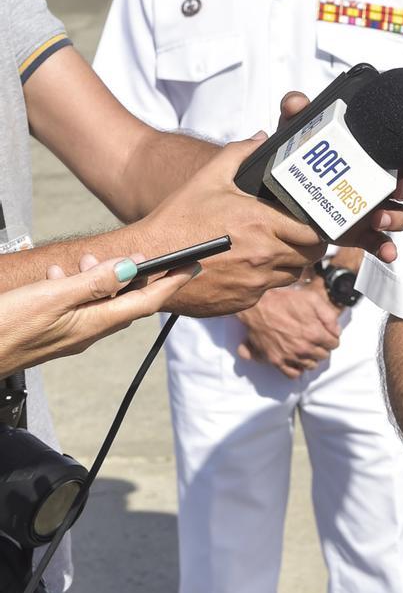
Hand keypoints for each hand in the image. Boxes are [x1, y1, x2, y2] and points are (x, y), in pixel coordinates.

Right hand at [0, 257, 199, 368]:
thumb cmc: (7, 328)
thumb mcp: (52, 298)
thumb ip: (92, 283)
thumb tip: (130, 269)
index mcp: (93, 325)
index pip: (145, 302)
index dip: (171, 284)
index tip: (194, 267)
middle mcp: (86, 333)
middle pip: (125, 302)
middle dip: (135, 277)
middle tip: (139, 256)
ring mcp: (69, 335)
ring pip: (98, 303)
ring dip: (99, 279)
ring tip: (85, 261)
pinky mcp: (52, 333)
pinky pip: (75, 308)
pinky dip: (73, 288)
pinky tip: (58, 277)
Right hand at [141, 136, 324, 315]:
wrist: (150, 261)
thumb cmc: (178, 218)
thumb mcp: (209, 178)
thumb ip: (239, 153)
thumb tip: (260, 138)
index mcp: (261, 223)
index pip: (313, 234)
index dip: (316, 229)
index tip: (310, 224)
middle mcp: (263, 255)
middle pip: (310, 257)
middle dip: (307, 247)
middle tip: (296, 237)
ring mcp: (254, 282)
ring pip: (291, 275)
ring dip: (288, 264)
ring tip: (271, 250)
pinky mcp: (242, 302)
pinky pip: (266, 291)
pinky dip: (262, 280)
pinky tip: (246, 266)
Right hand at [236, 280, 341, 378]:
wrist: (259, 306)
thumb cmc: (284, 300)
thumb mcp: (313, 299)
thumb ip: (329, 316)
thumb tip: (336, 331)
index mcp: (315, 333)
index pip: (334, 344)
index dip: (331, 338)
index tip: (326, 335)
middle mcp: (304, 348)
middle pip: (323, 356)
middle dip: (322, 347)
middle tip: (316, 340)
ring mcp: (290, 356)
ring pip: (310, 366)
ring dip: (311, 358)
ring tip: (307, 349)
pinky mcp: (276, 360)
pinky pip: (292, 374)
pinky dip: (297, 369)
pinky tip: (297, 361)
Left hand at [276, 91, 402, 262]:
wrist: (282, 195)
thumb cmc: (302, 160)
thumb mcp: (298, 135)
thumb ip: (297, 114)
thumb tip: (296, 102)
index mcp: (376, 158)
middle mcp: (381, 184)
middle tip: (400, 187)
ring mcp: (373, 210)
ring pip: (401, 215)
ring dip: (397, 217)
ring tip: (379, 219)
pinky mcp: (359, 233)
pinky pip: (380, 243)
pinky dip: (386, 248)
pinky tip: (387, 253)